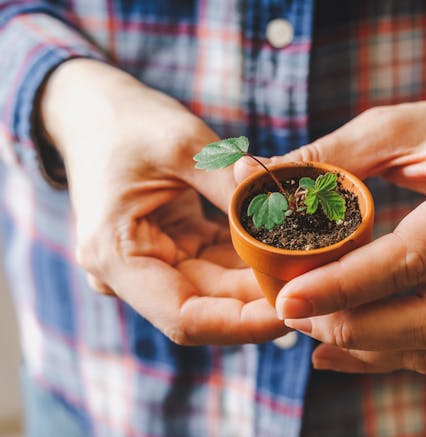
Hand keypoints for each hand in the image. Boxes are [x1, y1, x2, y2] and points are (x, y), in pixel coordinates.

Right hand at [40, 59, 286, 344]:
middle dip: (264, 301)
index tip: (294, 313)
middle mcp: (130, 273)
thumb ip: (234, 183)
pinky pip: (219, 266)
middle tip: (320, 286)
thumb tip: (291, 213)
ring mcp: (153, 264)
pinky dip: (253, 260)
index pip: (186, 317)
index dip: (243, 325)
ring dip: (263, 282)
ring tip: (314, 269)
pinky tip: (291, 250)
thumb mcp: (183, 144)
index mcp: (115, 255)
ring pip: (219, 291)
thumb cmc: (128, 121)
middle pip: (208, 307)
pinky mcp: (172, 250)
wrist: (94, 110)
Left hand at [261, 101, 425, 372]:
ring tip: (308, 328)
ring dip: (366, 347)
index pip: (413, 256)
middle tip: (293, 317)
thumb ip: (329, 156)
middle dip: (354, 328)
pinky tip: (334, 350)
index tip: (288, 299)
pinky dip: (384, 355)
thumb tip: (252, 175)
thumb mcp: (393, 127)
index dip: (347, 285)